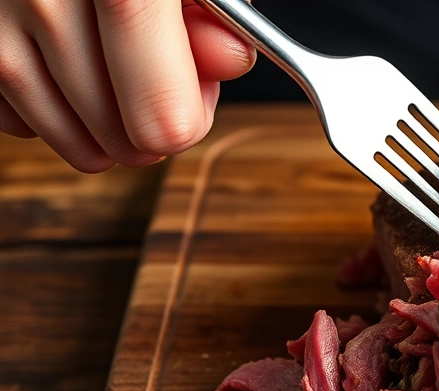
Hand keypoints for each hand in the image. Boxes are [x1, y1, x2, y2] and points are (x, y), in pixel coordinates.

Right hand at [0, 0, 255, 171]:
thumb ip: (213, 8)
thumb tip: (229, 61)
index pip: (161, 117)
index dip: (190, 117)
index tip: (197, 93)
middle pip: (123, 140)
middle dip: (151, 120)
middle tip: (158, 68)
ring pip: (74, 141)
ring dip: (106, 124)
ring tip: (119, 70)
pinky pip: (19, 120)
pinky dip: (51, 106)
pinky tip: (68, 62)